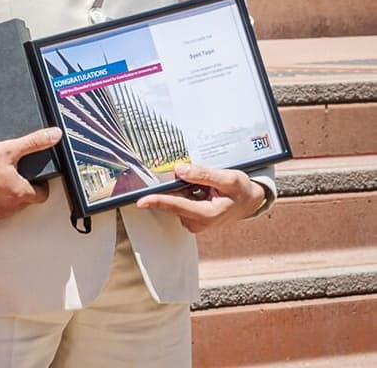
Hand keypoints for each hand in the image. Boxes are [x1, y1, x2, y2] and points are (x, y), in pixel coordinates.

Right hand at [0, 127, 62, 223]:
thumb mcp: (7, 148)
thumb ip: (34, 142)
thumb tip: (54, 135)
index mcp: (19, 192)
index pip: (41, 194)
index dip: (37, 184)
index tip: (27, 176)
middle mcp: (7, 208)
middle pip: (23, 201)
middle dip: (18, 190)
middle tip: (4, 175)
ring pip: (6, 209)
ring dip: (2, 198)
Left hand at [136, 163, 265, 233]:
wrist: (250, 202)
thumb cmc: (242, 191)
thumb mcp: (229, 178)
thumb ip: (204, 174)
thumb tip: (180, 170)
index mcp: (208, 214)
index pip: (177, 205)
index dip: (158, 201)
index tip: (141, 200)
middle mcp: (198, 222)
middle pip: (174, 200)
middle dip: (177, 186)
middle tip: (198, 179)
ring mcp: (194, 221)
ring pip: (176, 199)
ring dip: (184, 188)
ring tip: (206, 186)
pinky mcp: (191, 217)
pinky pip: (180, 200)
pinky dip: (186, 191)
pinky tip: (201, 189)